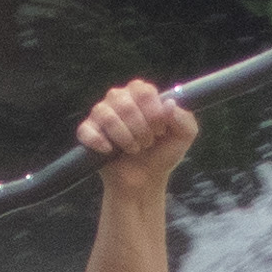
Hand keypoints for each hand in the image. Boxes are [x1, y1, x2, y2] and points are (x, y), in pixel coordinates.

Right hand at [76, 78, 197, 187]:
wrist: (145, 180)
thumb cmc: (163, 153)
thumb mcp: (184, 136)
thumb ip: (184, 119)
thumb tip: (169, 105)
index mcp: (141, 93)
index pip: (144, 91)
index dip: (153, 113)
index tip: (160, 131)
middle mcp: (119, 98)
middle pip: (125, 103)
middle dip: (140, 129)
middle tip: (147, 143)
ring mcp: (101, 113)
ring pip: (107, 116)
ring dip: (125, 138)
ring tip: (133, 149)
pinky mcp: (87, 131)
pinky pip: (87, 130)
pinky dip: (100, 142)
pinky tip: (110, 150)